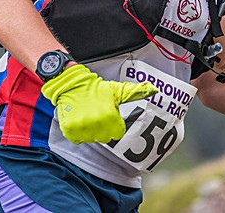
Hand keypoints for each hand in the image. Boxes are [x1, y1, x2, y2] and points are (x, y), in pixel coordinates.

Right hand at [41, 63, 157, 143]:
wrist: (72, 84)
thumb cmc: (97, 88)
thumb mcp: (118, 90)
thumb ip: (137, 92)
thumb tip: (154, 89)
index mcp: (110, 117)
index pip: (118, 134)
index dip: (115, 124)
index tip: (109, 116)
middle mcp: (96, 124)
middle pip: (105, 138)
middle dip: (103, 128)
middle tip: (98, 115)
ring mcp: (82, 129)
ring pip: (92, 139)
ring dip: (91, 131)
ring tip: (88, 116)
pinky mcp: (70, 131)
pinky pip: (78, 139)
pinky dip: (78, 132)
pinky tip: (79, 120)